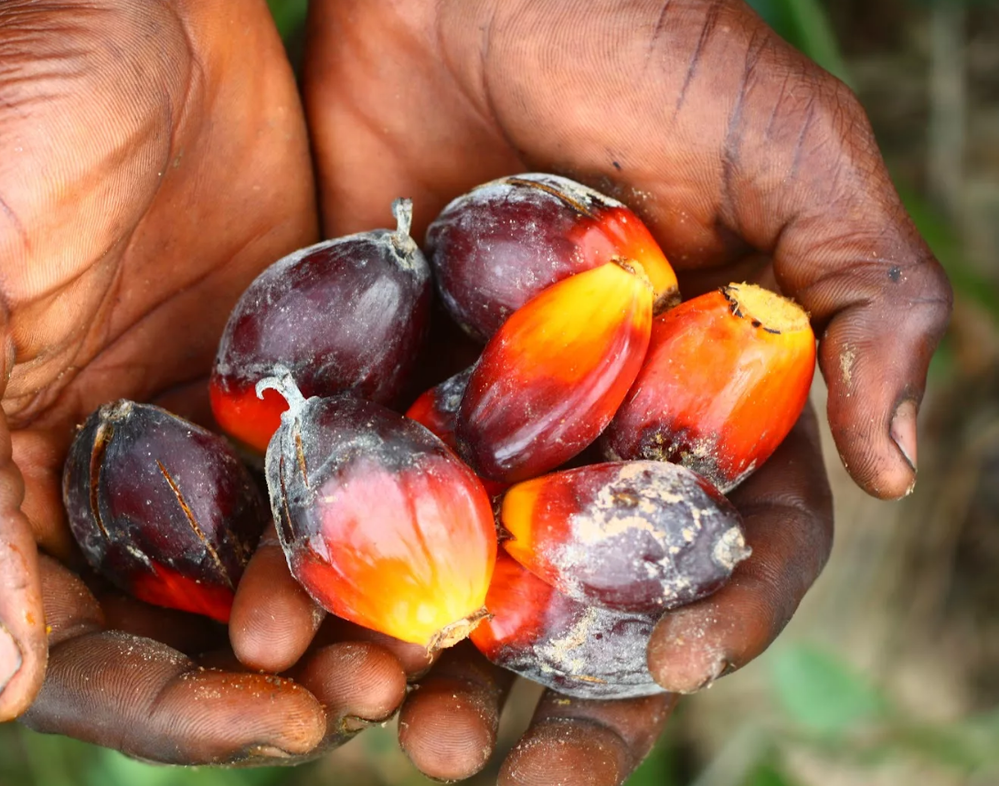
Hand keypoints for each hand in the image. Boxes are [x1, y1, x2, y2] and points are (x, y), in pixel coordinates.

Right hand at [0, 0, 407, 759]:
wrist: (102, 4)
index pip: (81, 647)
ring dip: (354, 613)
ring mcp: (214, 424)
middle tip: (377, 694)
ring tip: (433, 642)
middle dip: (282, 678)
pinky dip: (392, 512)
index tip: (277, 724)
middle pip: (197, 627)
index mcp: (12, 487)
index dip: (171, 706)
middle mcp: (118, 477)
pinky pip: (345, 461)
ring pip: (286, 558)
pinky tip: (459, 536)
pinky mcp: (297, 365)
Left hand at [253, 0, 944, 780]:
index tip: (672, 668)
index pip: (725, 543)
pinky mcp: (373, 381)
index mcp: (702, 398)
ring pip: (456, 570)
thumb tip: (905, 467)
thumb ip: (865, 296)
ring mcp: (476, 413)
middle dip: (552, 693)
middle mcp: (588, 426)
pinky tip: (288, 626)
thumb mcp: (790, 150)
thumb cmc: (648, 36)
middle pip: (581, 595)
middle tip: (497, 769)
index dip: (714, 616)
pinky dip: (320, 564)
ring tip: (384, 722)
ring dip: (425, 660)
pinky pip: (348, 493)